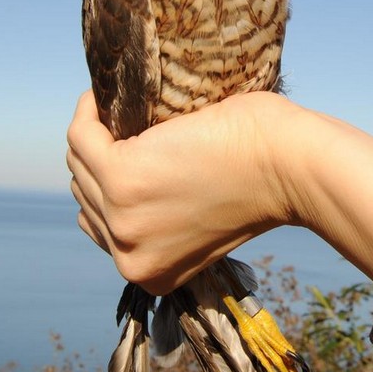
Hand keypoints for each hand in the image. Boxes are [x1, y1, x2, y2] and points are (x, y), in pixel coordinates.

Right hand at [66, 90, 296, 294]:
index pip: (101, 224)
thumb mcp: (200, 219)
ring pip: (81, 164)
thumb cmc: (261, 178)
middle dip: (97, 159)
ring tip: (114, 111)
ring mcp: (124, 219)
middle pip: (87, 195)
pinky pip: (83, 136)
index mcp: (150, 273)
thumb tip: (125, 183)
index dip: (106, 185)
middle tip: (116, 125)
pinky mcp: (124, 177)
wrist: (292, 165)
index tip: (118, 149)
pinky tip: (100, 97)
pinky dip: (87, 112)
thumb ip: (159, 218)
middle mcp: (130, 257)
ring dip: (93, 134)